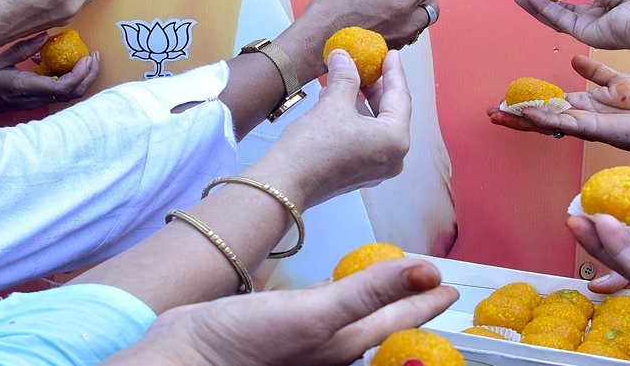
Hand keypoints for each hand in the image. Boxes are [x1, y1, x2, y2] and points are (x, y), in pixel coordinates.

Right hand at [0, 34, 100, 133]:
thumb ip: (22, 48)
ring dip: (81, 78)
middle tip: (94, 56)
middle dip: (88, 76)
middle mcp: (33, 98)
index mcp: (24, 87)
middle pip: (72, 94)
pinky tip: (62, 63)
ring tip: (85, 58)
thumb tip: (45, 36)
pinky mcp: (32, 101)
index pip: (62, 88)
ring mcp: (34, 102)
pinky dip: (67, 79)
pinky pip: (57, 92)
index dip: (80, 74)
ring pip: (67, 95)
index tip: (87, 57)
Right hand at [105, 258, 457, 365]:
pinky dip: (335, 302)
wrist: (180, 358)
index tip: (449, 288)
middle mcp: (327, 348)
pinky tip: (328, 293)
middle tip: (429, 288)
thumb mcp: (315, 314)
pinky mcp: (274, 334)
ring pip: (351, 322)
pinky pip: (319, 316)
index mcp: (343, 345)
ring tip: (390, 288)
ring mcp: (301, 343)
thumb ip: (369, 292)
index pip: (396, 320)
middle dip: (406, 307)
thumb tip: (426, 272)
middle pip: (378, 325)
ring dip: (374, 305)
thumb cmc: (247, 343)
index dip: (424, 302)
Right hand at [272, 48, 411, 208]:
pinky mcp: (358, 175)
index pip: (400, 97)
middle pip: (390, 113)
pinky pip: (364, 139)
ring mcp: (376, 169)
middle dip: (376, 88)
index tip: (389, 54)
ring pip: (375, 126)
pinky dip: (353, 120)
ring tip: (344, 81)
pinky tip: (335, 103)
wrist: (286, 183)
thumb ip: (345, 77)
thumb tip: (343, 56)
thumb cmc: (314, 144)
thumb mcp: (333, 103)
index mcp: (395, 140)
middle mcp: (393, 158)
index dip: (393, 72)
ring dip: (361, 103)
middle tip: (367, 65)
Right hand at [284, 0, 443, 81]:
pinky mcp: (386, 52)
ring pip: (418, 27)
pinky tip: (388, 20)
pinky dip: (403, 26)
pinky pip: (404, 37)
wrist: (313, 45)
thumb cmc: (330, 13)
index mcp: (399, 4)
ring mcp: (396, 42)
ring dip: (416, 14)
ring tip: (402, 4)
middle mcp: (403, 25)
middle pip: (431, 11)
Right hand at [488, 55, 629, 159]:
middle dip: (517, 115)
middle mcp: (580, 116)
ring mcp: (585, 124)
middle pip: (542, 116)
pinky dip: (547, 120)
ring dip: (524, 119)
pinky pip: (567, 123)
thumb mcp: (615, 81)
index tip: (508, 98)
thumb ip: (595, 72)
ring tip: (502, 115)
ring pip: (548, 122)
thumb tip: (576, 59)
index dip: (529, 101)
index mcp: (584, 104)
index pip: (550, 103)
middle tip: (493, 112)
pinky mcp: (595, 129)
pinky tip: (531, 115)